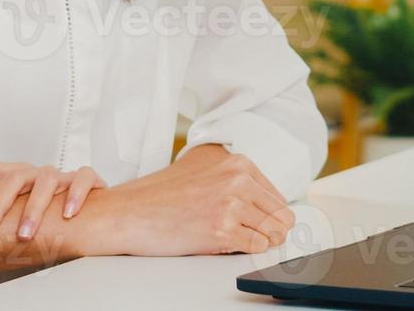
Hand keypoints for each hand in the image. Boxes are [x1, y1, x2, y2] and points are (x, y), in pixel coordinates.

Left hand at [0, 159, 106, 240]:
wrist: (93, 211)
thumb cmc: (48, 215)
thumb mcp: (14, 216)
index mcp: (14, 177)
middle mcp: (35, 174)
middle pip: (13, 178)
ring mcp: (61, 176)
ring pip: (46, 180)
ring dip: (33, 208)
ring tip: (25, 234)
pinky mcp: (87, 180)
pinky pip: (82, 178)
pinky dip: (75, 193)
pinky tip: (68, 213)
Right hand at [68, 145, 295, 256]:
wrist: (130, 212)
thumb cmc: (164, 196)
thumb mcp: (205, 172)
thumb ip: (237, 180)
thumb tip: (271, 206)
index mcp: (238, 163)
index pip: (278, 198)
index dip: (269, 217)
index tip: (256, 224)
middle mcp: (238, 178)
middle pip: (283, 216)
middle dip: (271, 231)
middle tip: (250, 236)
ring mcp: (231, 203)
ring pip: (275, 233)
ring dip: (260, 242)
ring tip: (235, 239)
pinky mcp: (222, 228)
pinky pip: (257, 247)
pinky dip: (247, 251)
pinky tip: (226, 244)